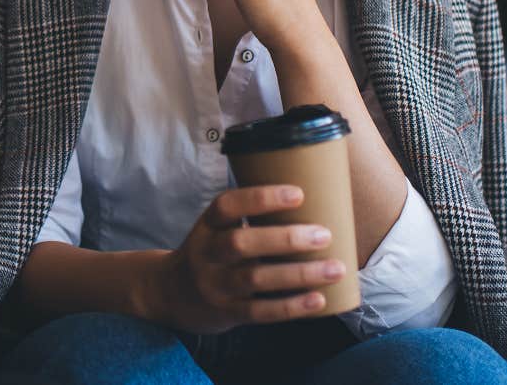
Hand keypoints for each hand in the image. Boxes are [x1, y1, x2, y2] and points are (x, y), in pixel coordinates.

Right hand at [144, 185, 344, 333]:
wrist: (170, 293)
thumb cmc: (209, 253)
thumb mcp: (215, 229)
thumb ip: (247, 219)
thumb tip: (308, 203)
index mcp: (206, 225)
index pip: (227, 206)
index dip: (260, 198)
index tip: (298, 193)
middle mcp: (206, 253)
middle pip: (242, 243)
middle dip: (286, 239)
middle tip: (324, 234)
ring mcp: (214, 285)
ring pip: (255, 278)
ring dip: (298, 273)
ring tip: (335, 268)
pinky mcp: (226, 313)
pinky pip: (261, 311)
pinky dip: (291, 306)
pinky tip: (318, 299)